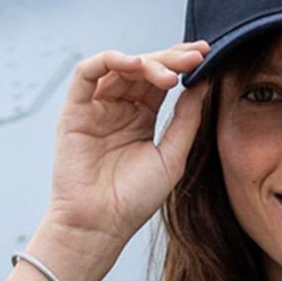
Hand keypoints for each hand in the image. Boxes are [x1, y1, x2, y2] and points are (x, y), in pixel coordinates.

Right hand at [45, 40, 211, 246]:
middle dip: (170, 59)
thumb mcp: (172, 157)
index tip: (207, 55)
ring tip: (169, 73)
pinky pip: (87, 73)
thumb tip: (204, 82)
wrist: (101, 225)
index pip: (162, 81)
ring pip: (120, 66)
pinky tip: (134, 64)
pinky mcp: (75, 110)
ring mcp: (96, 107)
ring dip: (147, 62)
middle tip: (194, 58)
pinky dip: (110, 60)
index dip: (183, 65)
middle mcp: (119, 108)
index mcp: (142, 118)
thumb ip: (186, 119)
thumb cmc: (135, 199)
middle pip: (143, 69)